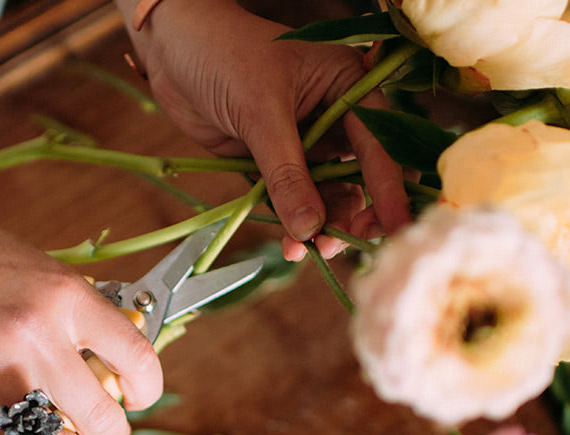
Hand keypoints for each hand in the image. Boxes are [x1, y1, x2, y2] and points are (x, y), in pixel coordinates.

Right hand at [0, 201, 162, 434]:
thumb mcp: (39, 266)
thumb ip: (77, 309)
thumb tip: (118, 347)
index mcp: (66, 296)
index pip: (137, 355)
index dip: (148, 386)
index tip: (138, 394)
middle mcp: (38, 335)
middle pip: (102, 416)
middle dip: (112, 432)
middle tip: (103, 426)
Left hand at [121, 0, 410, 259]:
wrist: (172, 48)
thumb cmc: (222, 54)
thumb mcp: (260, 112)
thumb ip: (286, 173)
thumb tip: (310, 228)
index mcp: (348, 86)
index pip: (380, 143)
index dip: (390, 189)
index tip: (397, 227)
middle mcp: (335, 116)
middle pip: (362, 176)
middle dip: (357, 213)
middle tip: (343, 244)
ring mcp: (306, 142)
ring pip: (329, 194)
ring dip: (324, 226)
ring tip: (310, 250)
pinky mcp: (275, 162)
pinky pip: (294, 200)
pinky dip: (295, 223)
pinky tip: (292, 245)